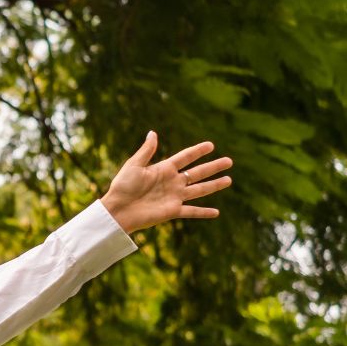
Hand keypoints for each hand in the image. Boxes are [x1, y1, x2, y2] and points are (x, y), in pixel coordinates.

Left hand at [100, 131, 232, 233]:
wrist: (117, 209)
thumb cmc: (122, 186)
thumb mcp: (134, 165)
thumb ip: (146, 150)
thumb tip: (153, 132)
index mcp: (163, 169)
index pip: (185, 157)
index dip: (197, 151)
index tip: (211, 145)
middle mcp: (171, 182)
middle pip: (197, 172)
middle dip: (213, 167)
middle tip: (229, 161)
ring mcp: (173, 197)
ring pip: (199, 190)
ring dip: (214, 185)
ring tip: (229, 180)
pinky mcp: (172, 211)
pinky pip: (192, 211)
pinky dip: (204, 212)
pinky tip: (216, 212)